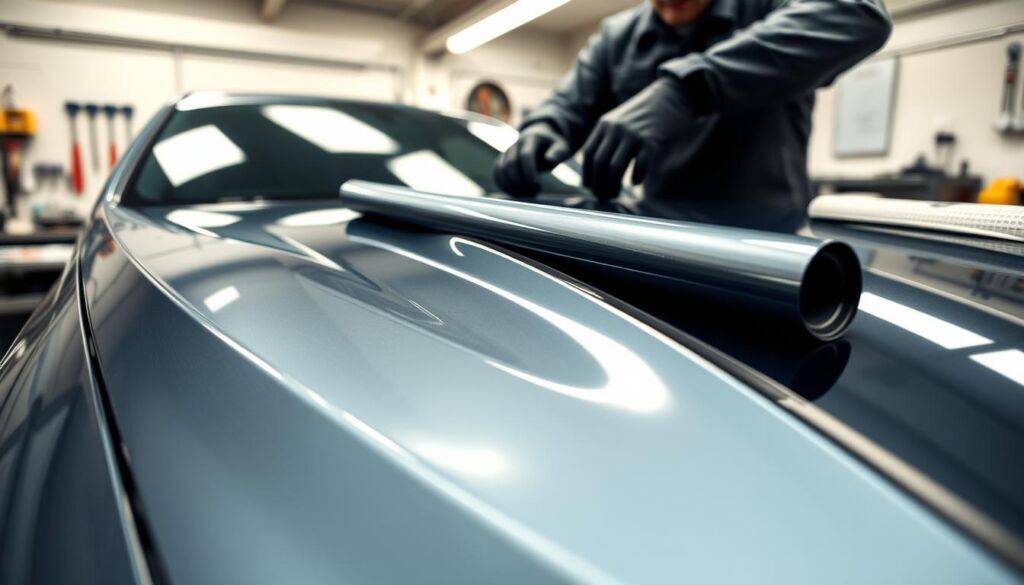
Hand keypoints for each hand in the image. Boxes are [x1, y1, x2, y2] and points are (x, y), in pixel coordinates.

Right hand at [493, 124, 570, 196]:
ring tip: (527, 194)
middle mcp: (515, 145)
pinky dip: (504, 186)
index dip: (529, 171)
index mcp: (530, 139)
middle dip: (520, 182)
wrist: (538, 137)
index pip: (525, 156)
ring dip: (511, 187)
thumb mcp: (561, 147)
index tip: (536, 185)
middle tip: (533, 193)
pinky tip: (517, 193)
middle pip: (510, 165)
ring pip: (501, 171)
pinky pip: (497, 175)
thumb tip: (549, 160)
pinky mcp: (501, 161)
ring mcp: (506, 153)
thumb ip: (558, 153)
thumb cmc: (552, 145)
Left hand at [583, 77, 693, 199]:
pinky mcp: (652, 139)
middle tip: (603, 196)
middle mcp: (615, 128)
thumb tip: (598, 169)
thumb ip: (608, 138)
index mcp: (605, 124)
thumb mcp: (620, 120)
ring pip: (615, 167)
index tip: (591, 187)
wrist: (672, 94)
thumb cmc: (645, 113)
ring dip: (613, 185)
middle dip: (599, 184)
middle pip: (599, 163)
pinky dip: (636, 177)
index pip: (588, 154)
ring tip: (615, 194)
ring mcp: (633, 133)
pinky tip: (636, 182)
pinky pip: (640, 165)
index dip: (588, 174)